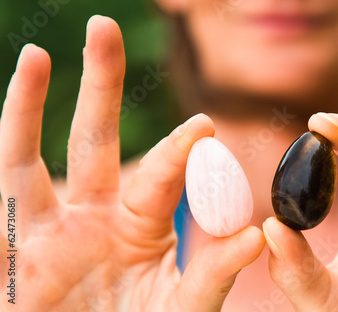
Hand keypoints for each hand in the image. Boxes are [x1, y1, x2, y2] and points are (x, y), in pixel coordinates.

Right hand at [0, 16, 263, 310]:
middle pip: (97, 138)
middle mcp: (95, 214)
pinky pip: (7, 183)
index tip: (203, 126)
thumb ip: (213, 274)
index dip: (178, 151)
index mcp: (140, 226)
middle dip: (102, 84)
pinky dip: (13, 126)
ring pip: (39, 152)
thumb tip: (256, 233)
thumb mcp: (181, 308)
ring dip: (37, 100)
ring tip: (39, 50)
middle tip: (106, 26)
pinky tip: (20, 79)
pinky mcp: (13, 244)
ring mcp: (51, 226)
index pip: (160, 175)